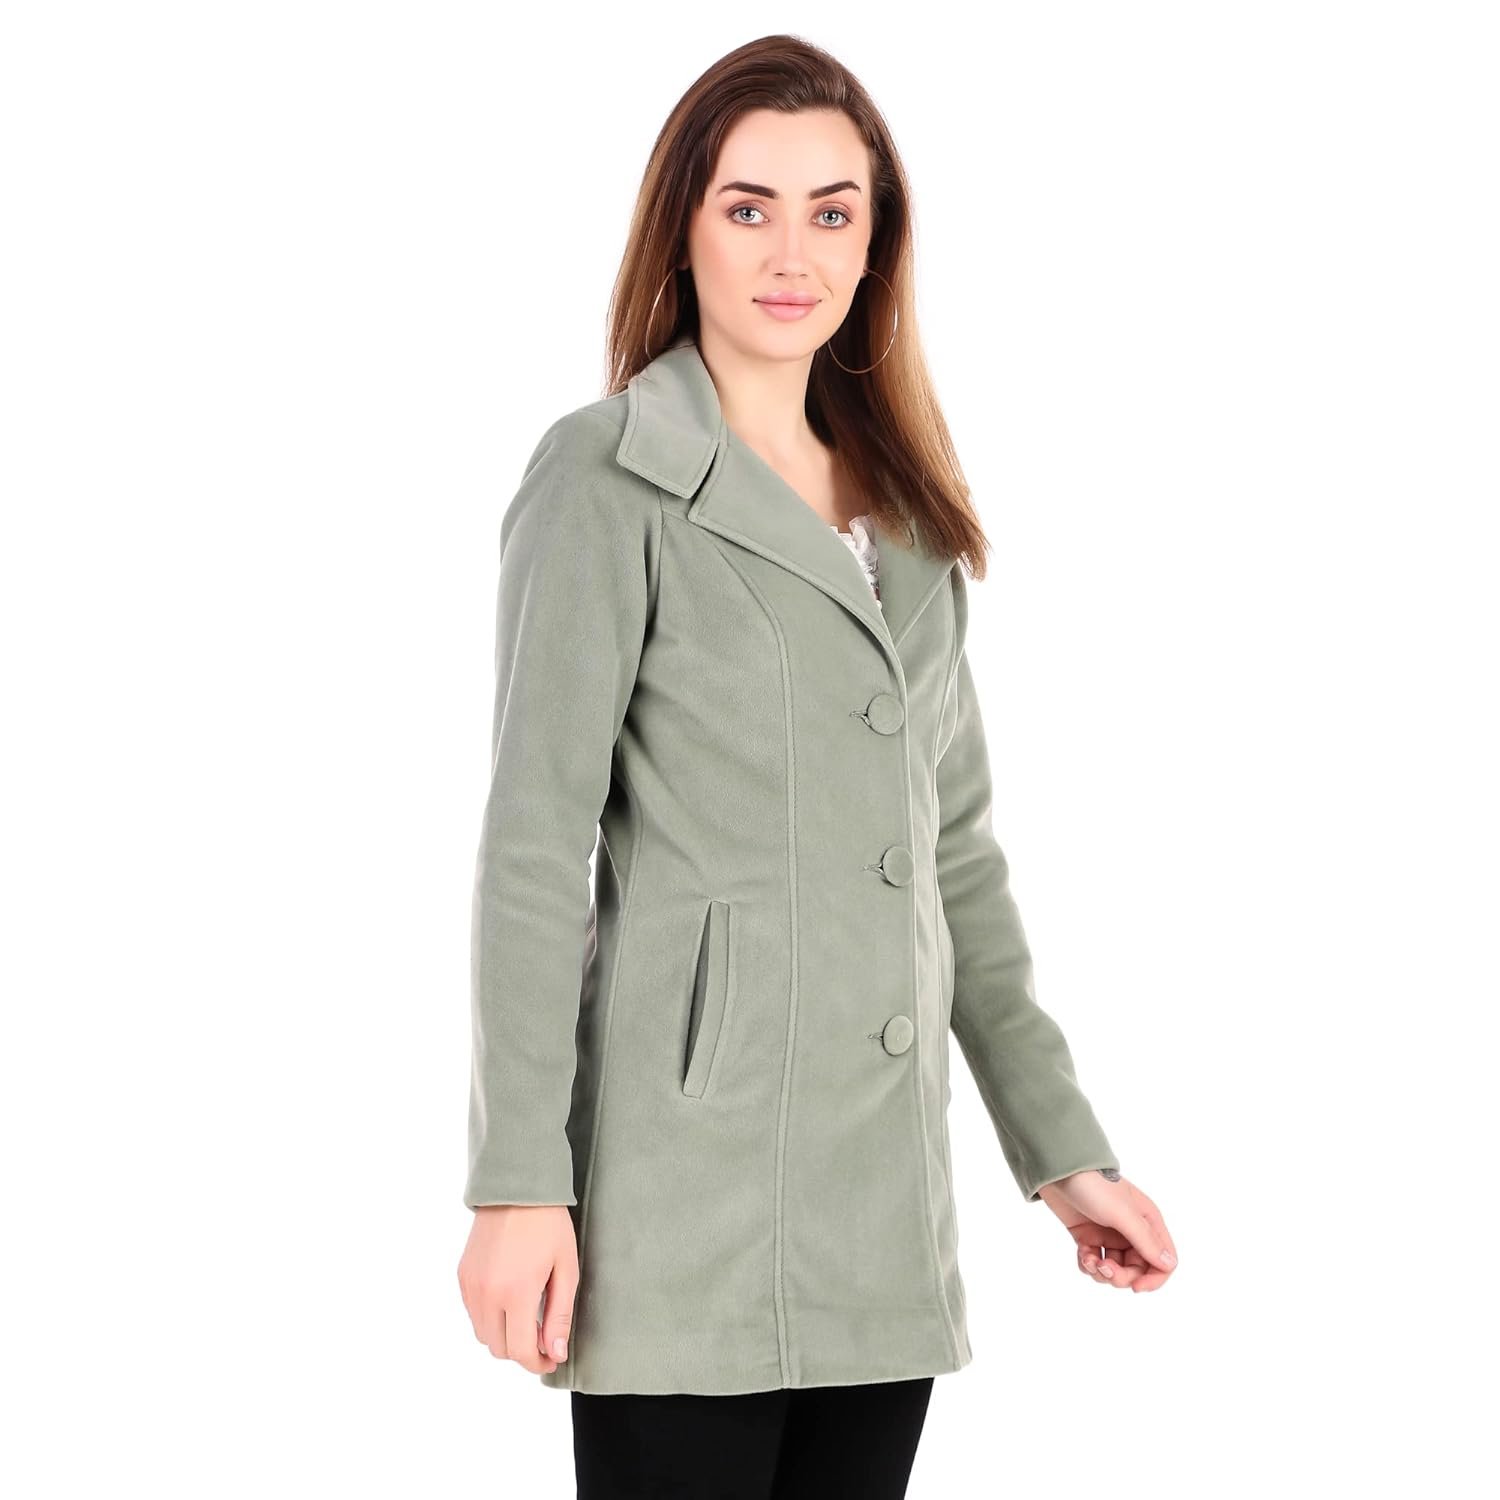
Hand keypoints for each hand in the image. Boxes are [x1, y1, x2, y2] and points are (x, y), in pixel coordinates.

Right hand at [458, 1204, 579, 1372]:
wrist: (516, 1187)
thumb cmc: (549, 1225)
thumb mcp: (566, 1268)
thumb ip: (559, 1315)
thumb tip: (554, 1353)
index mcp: (516, 1293)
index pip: (520, 1351)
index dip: (537, 1363)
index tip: (552, 1358)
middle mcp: (487, 1294)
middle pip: (500, 1349)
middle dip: (522, 1351)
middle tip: (544, 1338)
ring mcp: (471, 1286)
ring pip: (483, 1335)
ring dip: (504, 1336)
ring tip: (528, 1316)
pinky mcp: (462, 1276)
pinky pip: (473, 1313)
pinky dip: (490, 1318)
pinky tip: (509, 1299)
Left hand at [1037, 1171, 1177, 1291]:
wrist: (1059, 1170)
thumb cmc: (1094, 1186)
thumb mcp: (1122, 1213)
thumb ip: (1145, 1240)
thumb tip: (1169, 1264)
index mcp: (1148, 1222)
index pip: (1163, 1261)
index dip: (1153, 1279)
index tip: (1135, 1287)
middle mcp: (1132, 1231)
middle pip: (1137, 1270)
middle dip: (1120, 1276)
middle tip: (1103, 1268)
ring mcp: (1110, 1235)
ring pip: (1115, 1270)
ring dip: (1102, 1272)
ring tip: (1088, 1260)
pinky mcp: (1089, 1236)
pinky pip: (1096, 1263)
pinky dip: (1089, 1265)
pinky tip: (1081, 1254)